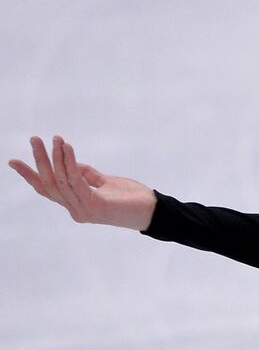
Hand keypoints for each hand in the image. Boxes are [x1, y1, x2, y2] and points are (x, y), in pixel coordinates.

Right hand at [9, 135, 156, 230]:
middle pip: (49, 183)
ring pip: (61, 181)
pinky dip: (70, 163)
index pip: (47, 189)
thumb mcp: (106, 182)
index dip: (30, 175)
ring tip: (53, 139)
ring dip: (55, 157)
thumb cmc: (132, 197)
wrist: (154, 211)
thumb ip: (87, 174)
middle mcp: (75, 210)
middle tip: (34, 139)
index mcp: (76, 205)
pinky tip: (68, 148)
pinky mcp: (95, 205)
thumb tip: (70, 160)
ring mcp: (83, 209)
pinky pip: (77, 181)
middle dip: (40, 160)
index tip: (14, 161)